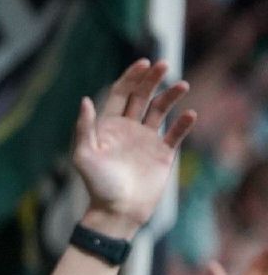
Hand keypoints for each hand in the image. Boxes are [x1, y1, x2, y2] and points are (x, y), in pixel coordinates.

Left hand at [72, 60, 194, 237]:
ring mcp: (146, 140)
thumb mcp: (84, 155)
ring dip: (171, 96)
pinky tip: (190, 114)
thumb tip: (85, 100)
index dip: (131, 77)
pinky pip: (175, 134)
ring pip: (160, 111)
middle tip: (163, 64)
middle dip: (152, 79)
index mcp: (108, 125)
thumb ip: (85, 128)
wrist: (117, 211)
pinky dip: (183, 124)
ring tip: (183, 85)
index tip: (143, 63)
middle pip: (141, 96)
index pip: (120, 93)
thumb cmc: (97, 185)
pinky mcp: (162, 154)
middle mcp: (128, 128)